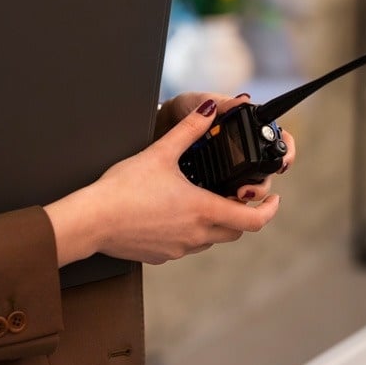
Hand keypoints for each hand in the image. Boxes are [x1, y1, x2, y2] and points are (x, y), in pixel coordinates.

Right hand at [45, 98, 281, 264]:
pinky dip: (190, 232)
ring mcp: (179, 249)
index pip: (253, 220)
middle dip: (242, 214)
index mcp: (203, 209)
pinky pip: (186, 246)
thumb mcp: (160, 152)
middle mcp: (196, 234)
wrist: (92, 220)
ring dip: (215, 223)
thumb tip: (209, 109)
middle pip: (235, 231)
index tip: (273, 199)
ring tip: (202, 201)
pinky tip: (172, 215)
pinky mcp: (162, 256)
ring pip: (211, 239)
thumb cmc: (123, 189)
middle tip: (236, 195)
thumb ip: (189, 129)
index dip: (270, 210)